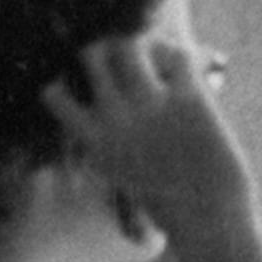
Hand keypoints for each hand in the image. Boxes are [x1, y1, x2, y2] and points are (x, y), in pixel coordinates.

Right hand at [44, 27, 259, 261]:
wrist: (208, 217)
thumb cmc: (161, 204)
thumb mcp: (117, 175)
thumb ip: (103, 143)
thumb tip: (96, 117)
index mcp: (92, 140)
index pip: (54, 94)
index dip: (66, 82)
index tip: (83, 81)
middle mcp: (115, 117)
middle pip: (92, 55)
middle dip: (104, 49)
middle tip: (122, 54)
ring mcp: (152, 105)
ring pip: (132, 46)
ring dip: (142, 44)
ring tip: (154, 55)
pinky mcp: (190, 100)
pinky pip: (177, 55)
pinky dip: (178, 54)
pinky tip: (183, 68)